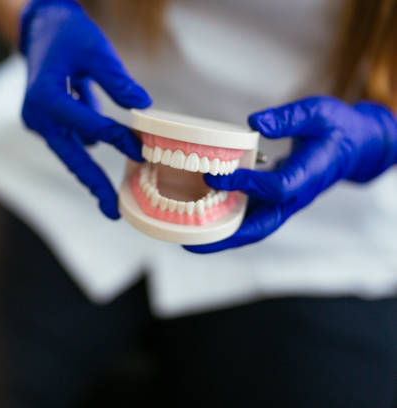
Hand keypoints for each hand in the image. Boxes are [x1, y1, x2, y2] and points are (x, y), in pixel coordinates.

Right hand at [19, 0, 151, 218]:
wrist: (40, 28)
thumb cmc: (67, 34)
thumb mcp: (95, 50)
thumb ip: (117, 80)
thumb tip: (143, 106)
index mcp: (46, 97)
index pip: (88, 125)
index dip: (117, 138)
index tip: (142, 150)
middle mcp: (37, 116)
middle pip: (70, 158)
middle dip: (94, 184)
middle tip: (113, 211)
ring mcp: (38, 122)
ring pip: (69, 153)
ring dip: (90, 170)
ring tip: (111, 196)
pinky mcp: (45, 122)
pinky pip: (69, 140)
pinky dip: (87, 145)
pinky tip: (105, 151)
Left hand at [185, 96, 396, 253]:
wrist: (354, 147)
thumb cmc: (335, 128)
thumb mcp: (318, 112)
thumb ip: (289, 117)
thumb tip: (254, 122)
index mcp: (309, 173)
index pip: (278, 187)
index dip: (248, 184)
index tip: (217, 175)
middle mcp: (296, 195)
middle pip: (262, 226)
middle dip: (228, 235)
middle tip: (192, 240)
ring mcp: (286, 202)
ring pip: (255, 228)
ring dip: (224, 236)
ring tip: (189, 238)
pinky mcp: (277, 201)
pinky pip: (253, 218)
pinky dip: (229, 223)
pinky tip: (202, 219)